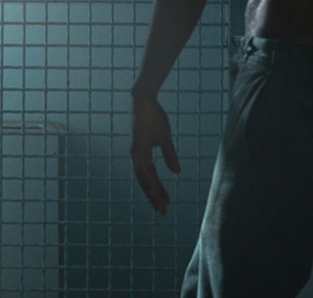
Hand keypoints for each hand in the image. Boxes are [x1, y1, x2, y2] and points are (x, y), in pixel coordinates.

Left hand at [130, 92, 180, 213]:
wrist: (146, 101)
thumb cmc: (154, 117)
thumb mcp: (165, 139)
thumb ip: (169, 155)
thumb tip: (176, 172)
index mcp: (142, 155)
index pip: (149, 178)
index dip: (157, 191)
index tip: (166, 203)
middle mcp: (137, 156)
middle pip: (145, 182)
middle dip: (154, 197)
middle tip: (163, 212)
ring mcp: (135, 152)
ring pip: (143, 178)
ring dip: (152, 193)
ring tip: (161, 206)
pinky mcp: (136, 146)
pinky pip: (143, 168)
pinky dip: (149, 180)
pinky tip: (154, 190)